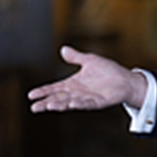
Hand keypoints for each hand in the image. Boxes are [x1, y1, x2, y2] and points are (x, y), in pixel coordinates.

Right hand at [27, 46, 146, 112]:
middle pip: (58, 98)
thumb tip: (63, 49)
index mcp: (73, 84)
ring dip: (60, 105)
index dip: (43, 91)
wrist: (125, 80)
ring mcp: (87, 98)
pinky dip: (79, 104)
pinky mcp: (98, 102)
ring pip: (70, 103)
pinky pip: (87, 104)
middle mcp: (77, 93)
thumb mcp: (90, 61)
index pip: (54, 88)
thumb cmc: (108, 71)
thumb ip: (76, 57)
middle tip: (34, 107)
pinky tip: (71, 104)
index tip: (31, 95)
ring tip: (49, 106)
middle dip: (46, 102)